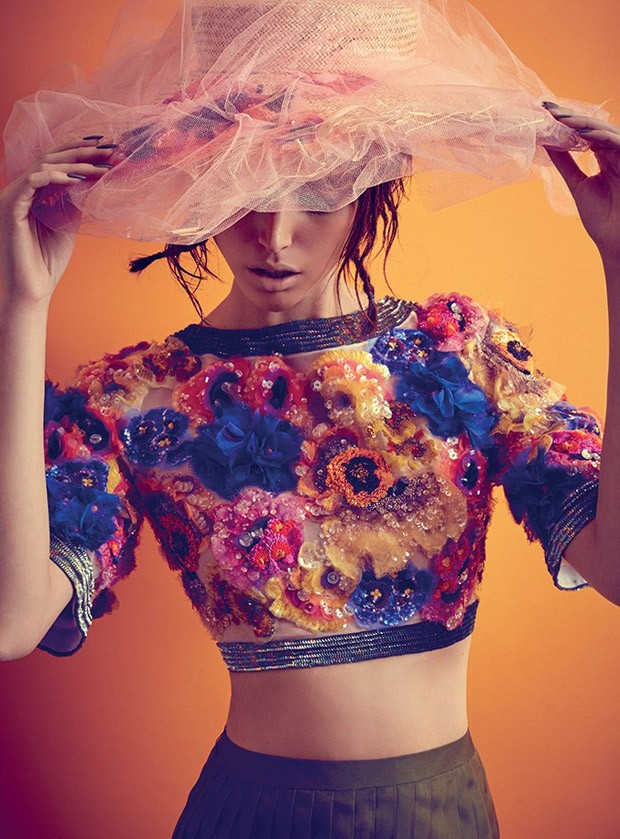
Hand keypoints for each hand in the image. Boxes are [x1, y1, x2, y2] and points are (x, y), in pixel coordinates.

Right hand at [0, 139, 114, 306]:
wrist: (33, 288)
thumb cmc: (48, 261)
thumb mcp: (69, 224)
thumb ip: (76, 201)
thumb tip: (97, 179)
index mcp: (33, 192)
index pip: (56, 162)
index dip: (80, 151)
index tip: (107, 148)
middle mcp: (21, 190)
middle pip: (51, 158)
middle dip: (82, 152)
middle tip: (110, 150)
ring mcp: (13, 196)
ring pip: (43, 165)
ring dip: (74, 163)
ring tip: (100, 167)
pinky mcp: (10, 207)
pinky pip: (32, 181)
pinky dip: (54, 176)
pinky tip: (76, 178)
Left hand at [543, 103, 619, 262]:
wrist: (614, 239)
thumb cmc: (601, 216)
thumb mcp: (577, 184)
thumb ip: (566, 163)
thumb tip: (548, 144)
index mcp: (603, 156)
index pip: (583, 132)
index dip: (565, 122)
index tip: (543, 113)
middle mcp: (614, 152)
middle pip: (592, 127)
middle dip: (570, 116)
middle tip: (547, 108)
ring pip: (603, 130)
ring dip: (581, 122)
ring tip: (560, 118)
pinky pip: (616, 142)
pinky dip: (600, 136)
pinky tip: (582, 132)